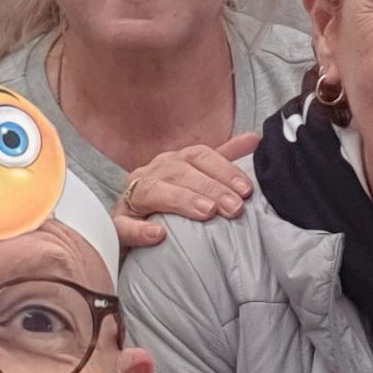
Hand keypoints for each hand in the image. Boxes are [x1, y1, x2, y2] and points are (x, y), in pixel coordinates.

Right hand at [114, 132, 258, 249]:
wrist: (130, 234)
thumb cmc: (166, 206)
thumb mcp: (195, 181)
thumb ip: (222, 161)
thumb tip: (255, 138)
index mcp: (170, 163)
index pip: (198, 156)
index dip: (223, 169)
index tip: (246, 189)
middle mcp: (149, 174)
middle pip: (179, 172)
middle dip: (210, 188)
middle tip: (235, 208)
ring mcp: (129, 198)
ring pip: (152, 190)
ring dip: (180, 199)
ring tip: (206, 213)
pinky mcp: (117, 225)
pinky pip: (123, 225)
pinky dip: (139, 229)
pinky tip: (158, 235)